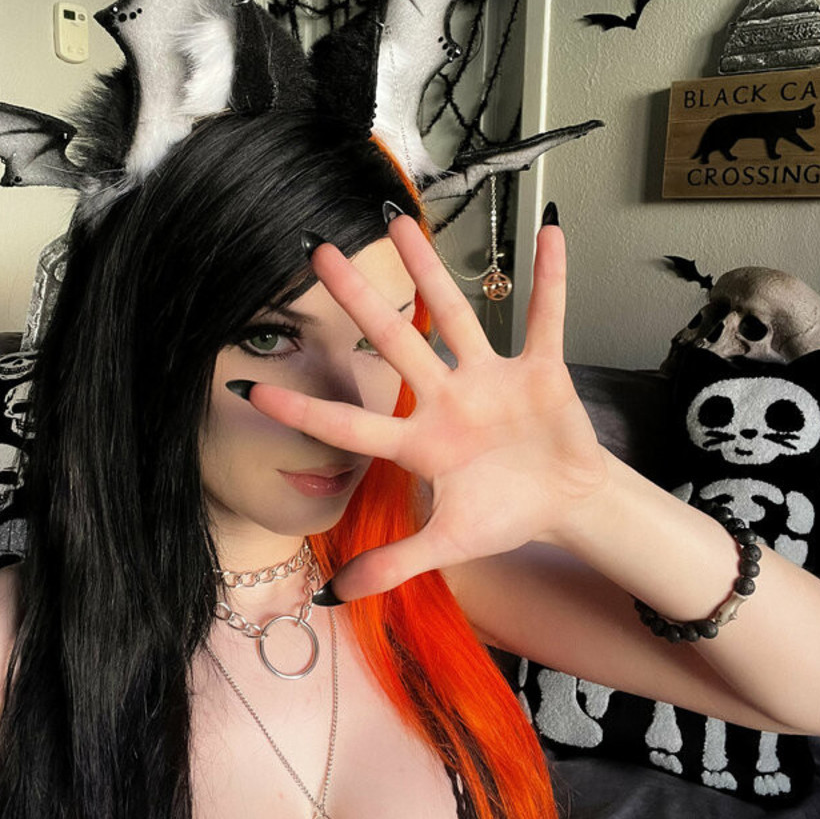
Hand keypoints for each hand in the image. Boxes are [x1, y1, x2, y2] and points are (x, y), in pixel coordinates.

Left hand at [238, 211, 608, 598]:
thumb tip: (331, 597)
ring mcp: (489, 380)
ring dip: (430, 270)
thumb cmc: (503, 515)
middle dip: (357, 299)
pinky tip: (549, 234)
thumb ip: (392, 565)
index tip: (254, 385)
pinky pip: (543, 319)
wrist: (564, 504)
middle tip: (317, 251)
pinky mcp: (538, 372)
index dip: (305, 409)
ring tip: (399, 221)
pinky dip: (549, 281)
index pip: (351, 424)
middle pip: (392, 343)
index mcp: (419, 442)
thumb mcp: (447, 545)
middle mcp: (446, 399)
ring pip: (453, 315)